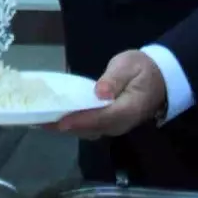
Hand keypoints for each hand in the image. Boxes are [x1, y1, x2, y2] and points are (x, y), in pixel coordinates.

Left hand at [49, 50, 166, 138]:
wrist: (159, 77)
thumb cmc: (142, 68)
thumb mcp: (129, 66)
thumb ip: (114, 79)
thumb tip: (100, 92)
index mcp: (129, 109)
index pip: (102, 118)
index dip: (80, 120)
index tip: (60, 121)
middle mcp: (121, 123)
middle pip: (91, 129)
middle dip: (65, 126)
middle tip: (38, 121)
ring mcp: (115, 126)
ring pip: (87, 131)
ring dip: (64, 127)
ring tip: (40, 120)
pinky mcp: (109, 123)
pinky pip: (89, 127)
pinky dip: (71, 124)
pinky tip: (54, 118)